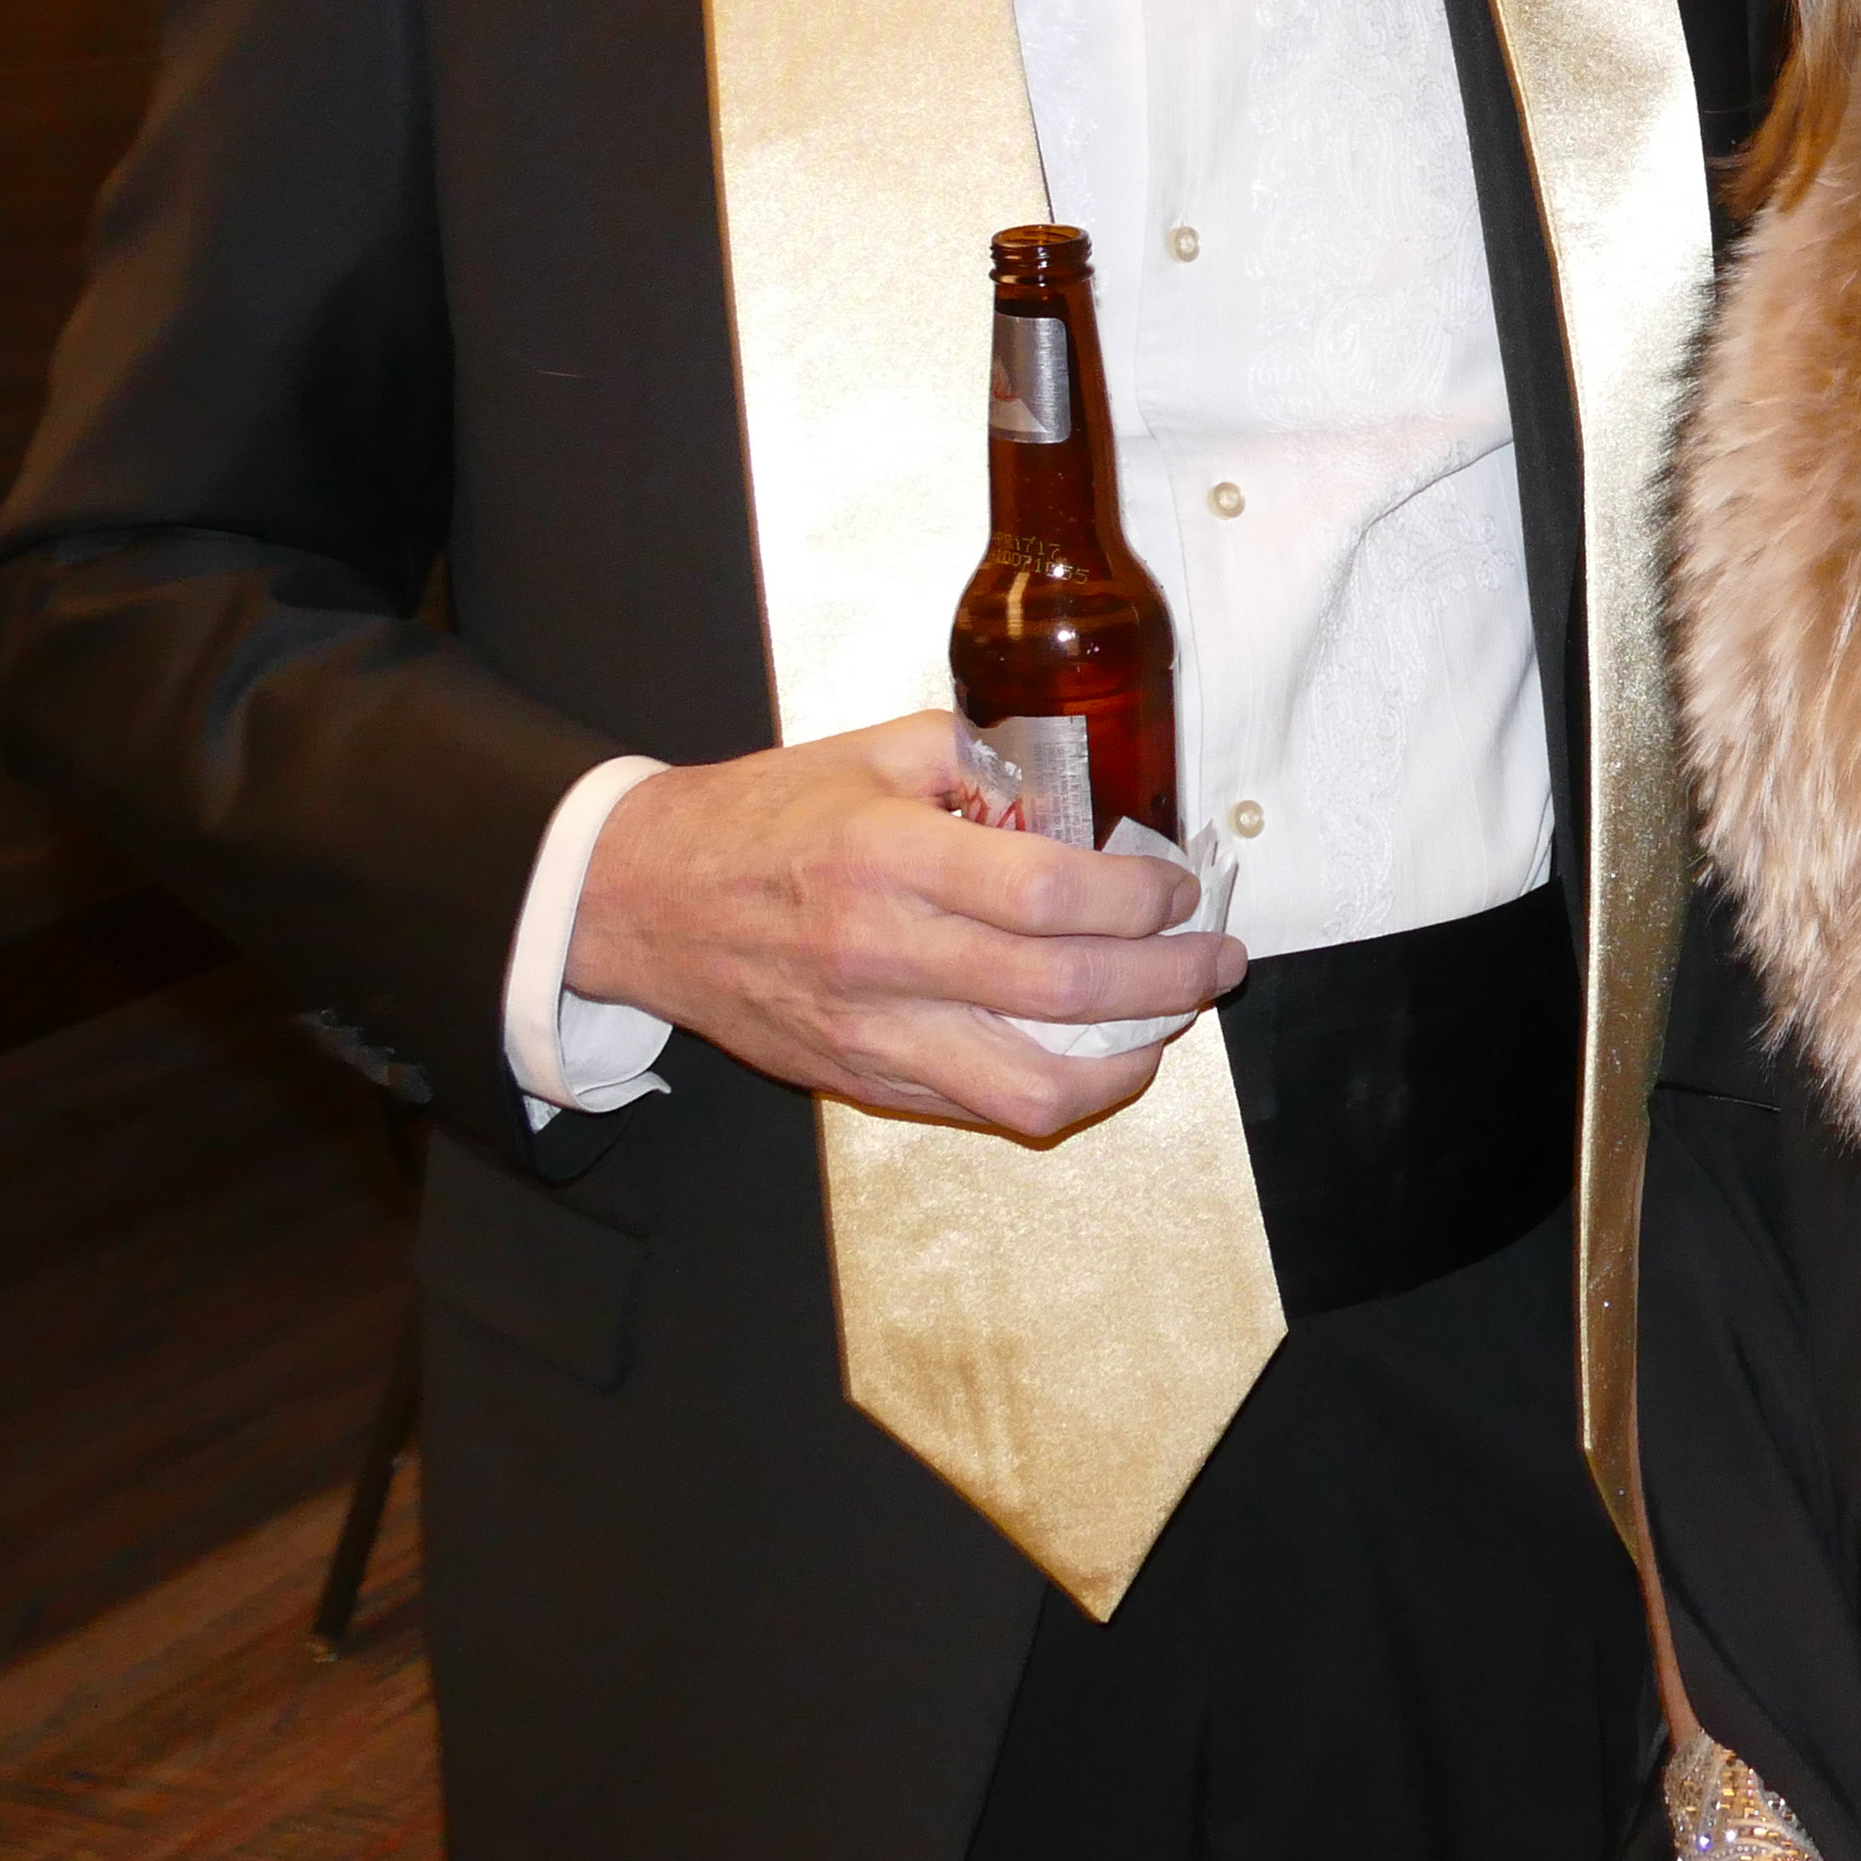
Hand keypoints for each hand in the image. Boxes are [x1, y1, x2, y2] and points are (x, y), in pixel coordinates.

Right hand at [568, 713, 1243, 1138]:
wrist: (643, 899)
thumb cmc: (764, 817)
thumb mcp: (877, 750)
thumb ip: (984, 764)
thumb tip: (1076, 802)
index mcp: (890, 858)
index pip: (1049, 896)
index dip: (1140, 901)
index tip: (1180, 890)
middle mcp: (885, 954)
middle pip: (1065, 991)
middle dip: (1170, 981)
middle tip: (1217, 961)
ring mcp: (873, 1034)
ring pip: (1031, 1087)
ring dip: (1128, 1064)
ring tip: (1169, 1024)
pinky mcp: (862, 1084)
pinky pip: (982, 1111)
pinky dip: (1057, 1092)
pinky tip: (1095, 1055)